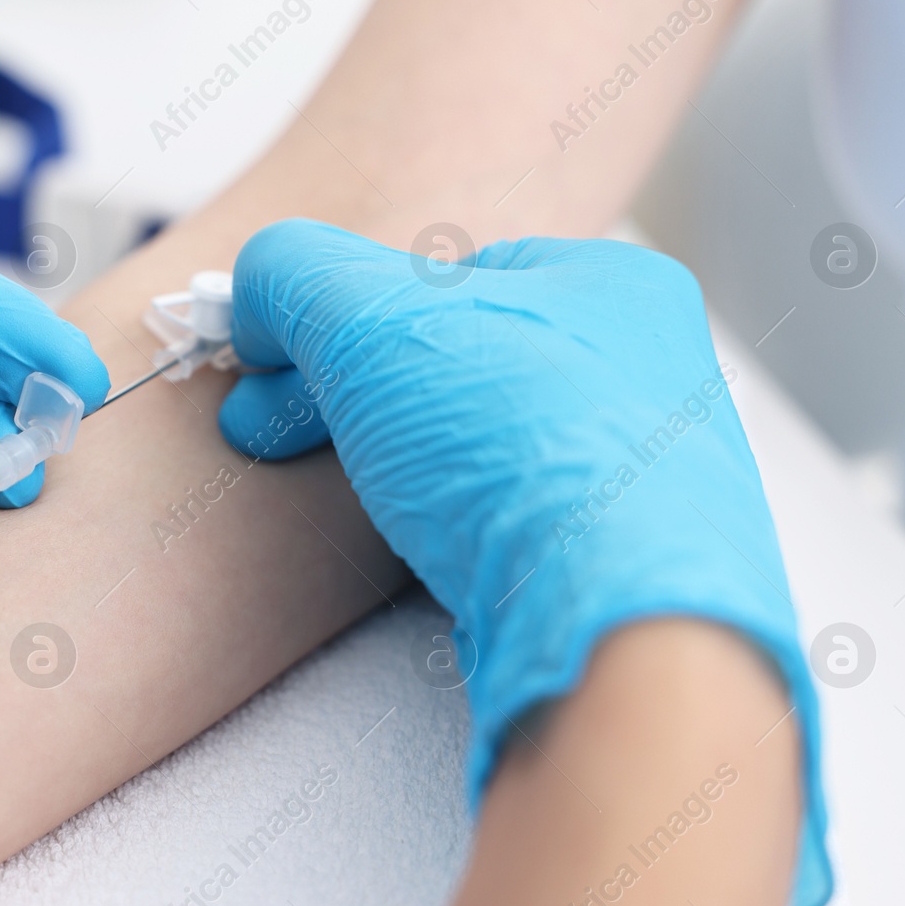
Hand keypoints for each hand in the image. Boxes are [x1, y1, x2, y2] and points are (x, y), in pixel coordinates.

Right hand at [218, 219, 829, 905]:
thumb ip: (296, 275)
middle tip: (267, 427)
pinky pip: (511, 532)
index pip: (452, 273)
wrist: (613, 632)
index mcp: (616, 288)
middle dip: (348, 394)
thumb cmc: (519, 449)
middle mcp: (647, 380)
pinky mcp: (619, 577)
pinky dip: (450, 534)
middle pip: (457, 364)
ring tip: (345, 492)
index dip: (344, 310)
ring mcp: (641, 485)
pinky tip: (419, 555)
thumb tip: (257, 290)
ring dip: (395, 466)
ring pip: (483, 454)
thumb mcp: (368, 317)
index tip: (273, 361)